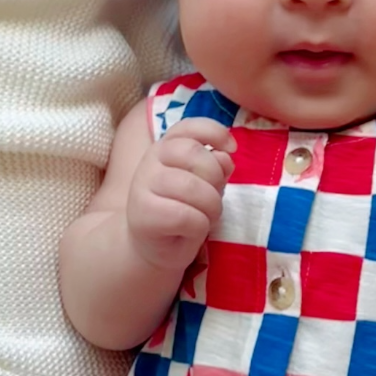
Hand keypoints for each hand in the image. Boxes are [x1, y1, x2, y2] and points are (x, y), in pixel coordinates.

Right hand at [126, 119, 235, 270]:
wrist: (151, 248)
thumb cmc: (181, 213)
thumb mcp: (203, 185)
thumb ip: (214, 167)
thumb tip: (225, 155)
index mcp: (165, 148)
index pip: (188, 127)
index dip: (215, 132)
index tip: (231, 149)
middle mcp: (151, 162)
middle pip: (196, 156)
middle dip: (217, 180)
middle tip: (214, 200)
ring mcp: (143, 186)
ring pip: (194, 188)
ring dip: (211, 208)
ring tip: (206, 217)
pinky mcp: (144, 214)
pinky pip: (188, 216)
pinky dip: (200, 226)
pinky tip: (191, 230)